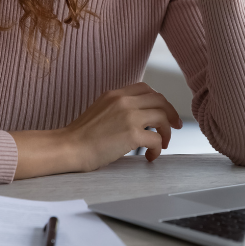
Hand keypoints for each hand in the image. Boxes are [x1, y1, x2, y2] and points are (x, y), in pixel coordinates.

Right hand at [67, 82, 182, 169]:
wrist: (70, 147)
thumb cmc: (81, 136)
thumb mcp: (99, 110)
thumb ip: (117, 108)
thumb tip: (137, 116)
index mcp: (115, 94)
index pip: (146, 89)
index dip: (159, 100)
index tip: (164, 112)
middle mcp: (124, 101)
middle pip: (159, 100)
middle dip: (170, 113)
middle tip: (174, 127)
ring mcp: (129, 116)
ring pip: (162, 117)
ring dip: (166, 131)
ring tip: (162, 144)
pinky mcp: (132, 135)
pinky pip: (156, 139)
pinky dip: (157, 149)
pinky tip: (150, 156)